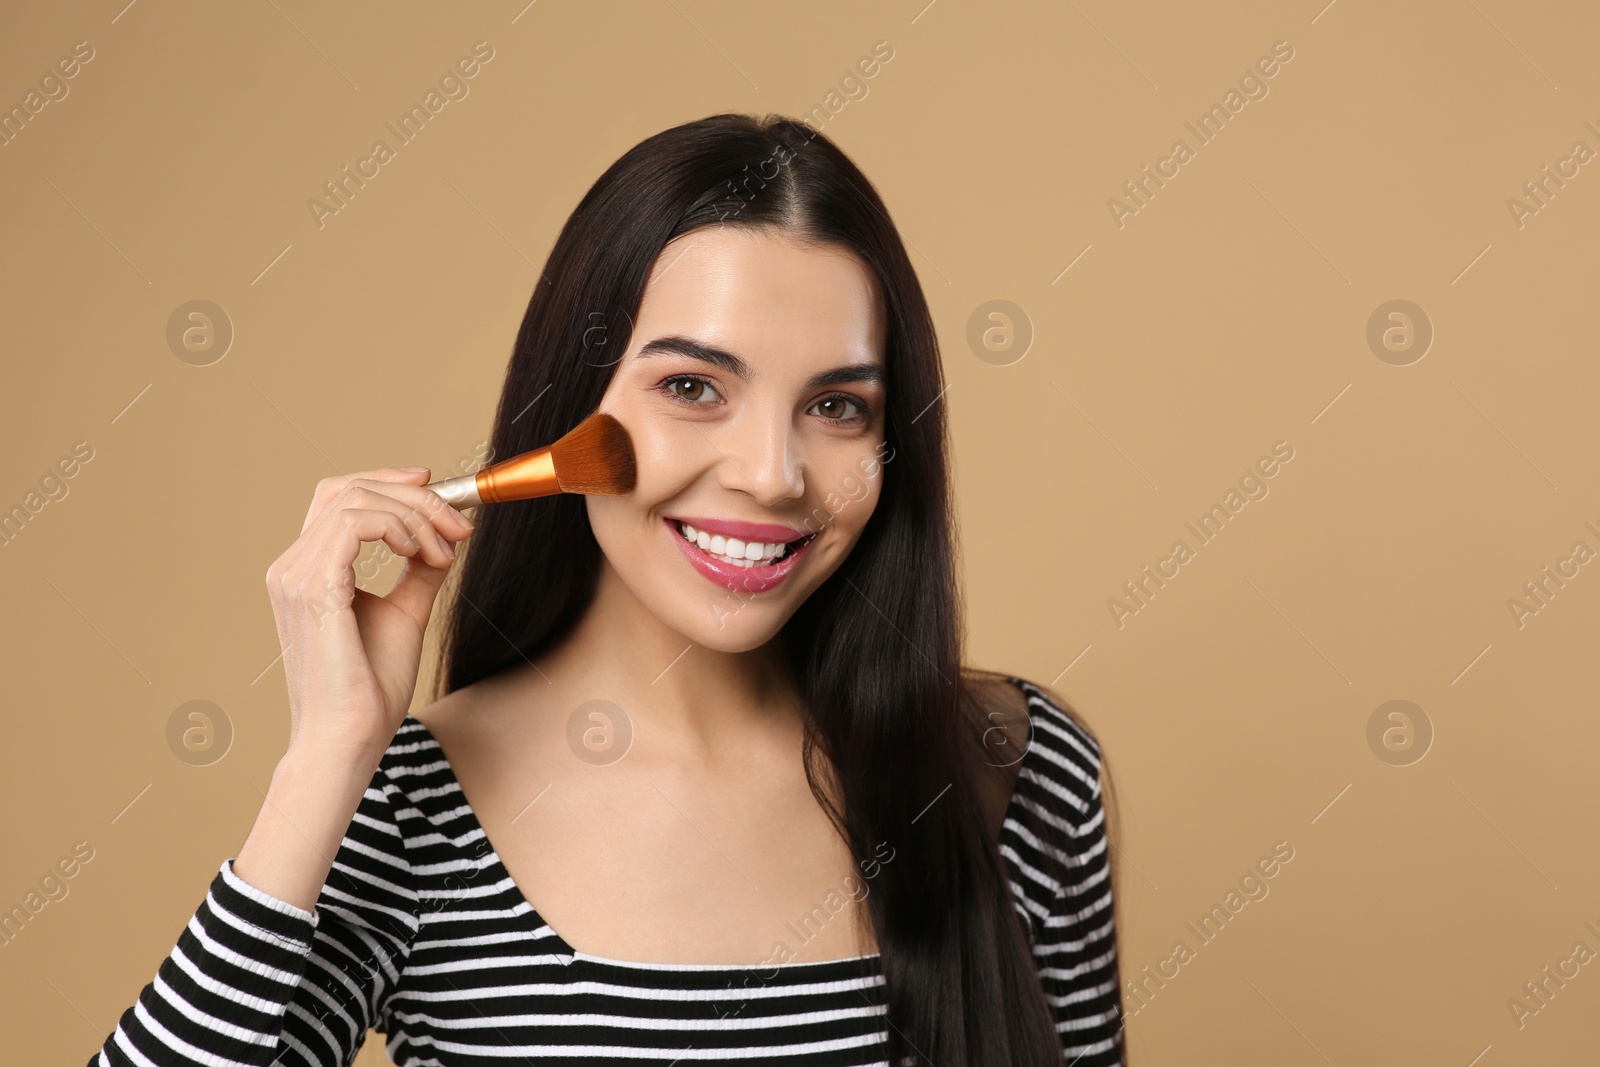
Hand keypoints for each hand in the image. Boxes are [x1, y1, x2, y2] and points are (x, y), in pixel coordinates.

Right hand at [263, 467, 474, 761]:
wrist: (348, 739)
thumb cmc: (369, 689)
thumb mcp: (405, 614)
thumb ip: (419, 571)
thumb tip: (446, 537)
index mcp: (306, 571)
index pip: (339, 498)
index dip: (389, 483)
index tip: (437, 489)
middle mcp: (292, 567)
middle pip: (348, 488)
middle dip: (413, 495)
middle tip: (458, 523)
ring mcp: (296, 575)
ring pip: (355, 499)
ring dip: (414, 514)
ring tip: (444, 549)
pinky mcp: (313, 588)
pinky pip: (355, 523)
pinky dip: (399, 527)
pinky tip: (423, 554)